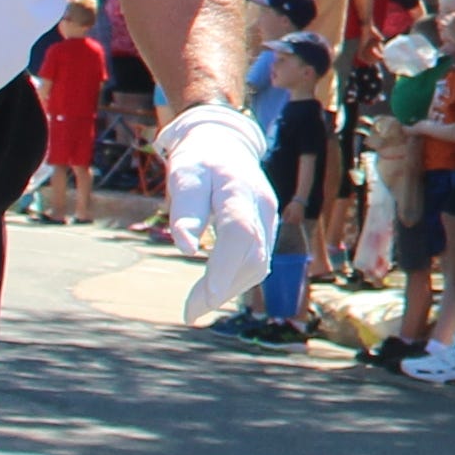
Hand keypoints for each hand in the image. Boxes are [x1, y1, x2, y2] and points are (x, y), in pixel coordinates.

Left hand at [157, 102, 277, 321]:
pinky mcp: (267, 227)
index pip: (240, 233)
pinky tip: (214, 289)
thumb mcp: (185, 175)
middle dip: (222, 288)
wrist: (225, 142)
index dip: (226, 267)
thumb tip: (185, 248)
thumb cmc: (199, 159)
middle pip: (253, 255)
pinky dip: (237, 279)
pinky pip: (258, 259)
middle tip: (189, 312)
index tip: (206, 298)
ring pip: (259, 263)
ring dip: (230, 288)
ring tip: (196, 305)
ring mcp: (269, 218)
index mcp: (239, 190)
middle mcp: (262, 206)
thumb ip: (186, 210)